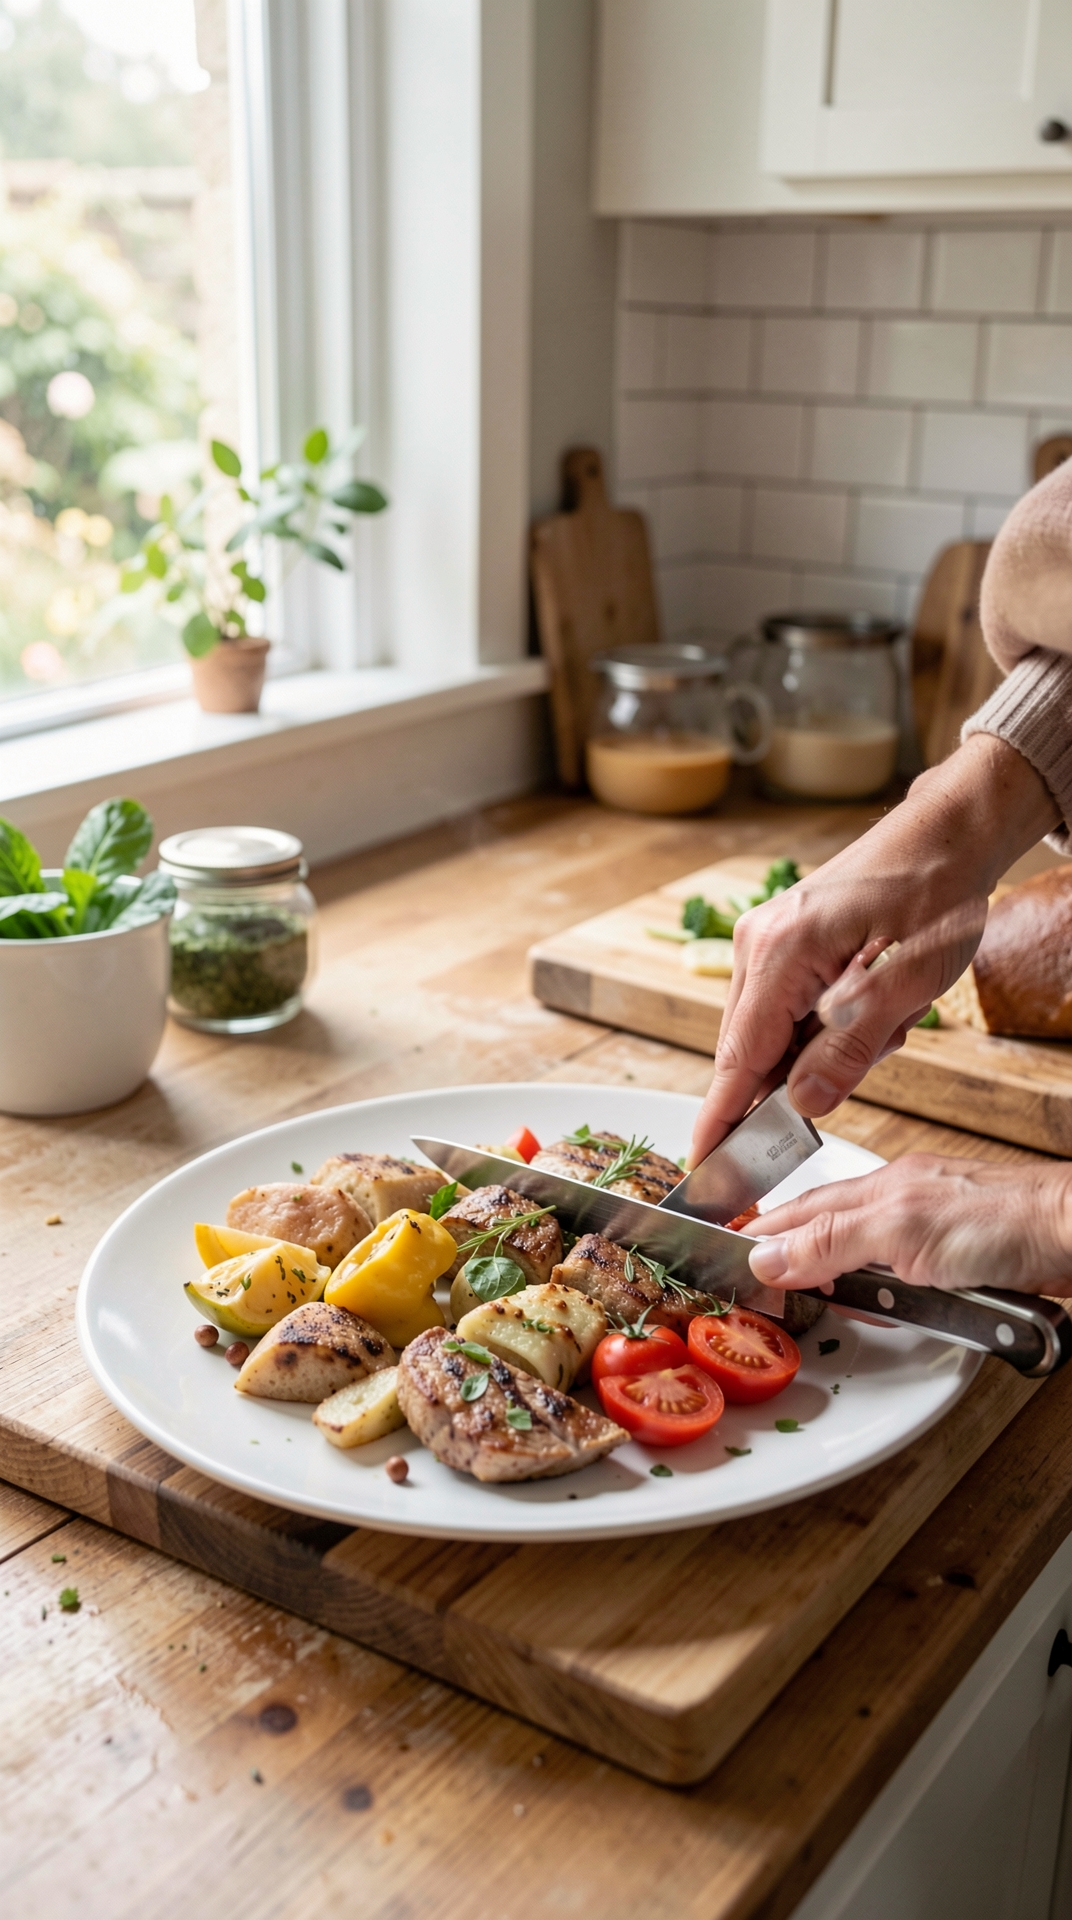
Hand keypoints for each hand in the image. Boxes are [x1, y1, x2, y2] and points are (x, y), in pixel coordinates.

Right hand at [689, 735, 1059, 1165]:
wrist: (946, 834)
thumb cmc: (935, 895)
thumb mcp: (908, 984)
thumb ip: (850, 1050)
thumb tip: (802, 1106)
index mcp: (780, 953)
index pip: (737, 1060)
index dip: (719, 1122)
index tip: (701, 1171)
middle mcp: (756, 945)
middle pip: (752, 1051)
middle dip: (803, 1076)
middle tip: (878, 1044)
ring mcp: (764, 940)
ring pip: (774, 1033)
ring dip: (826, 1046)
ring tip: (891, 1011)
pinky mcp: (780, 941)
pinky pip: (787, 1009)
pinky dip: (826, 1024)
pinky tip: (874, 1002)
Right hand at [747, 1154, 1071, 1296]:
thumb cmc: (1005, 1219)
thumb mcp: (901, 1230)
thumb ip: (831, 1242)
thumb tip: (767, 1256)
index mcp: (877, 1189)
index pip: (800, 1212)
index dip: (762, 1234)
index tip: (726, 1255)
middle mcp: (901, 1208)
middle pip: (827, 1236)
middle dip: (793, 1259)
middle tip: (761, 1285)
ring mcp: (934, 1236)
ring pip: (868, 1262)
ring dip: (847, 1287)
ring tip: (813, 1300)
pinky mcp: (965, 1264)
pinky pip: (910, 1284)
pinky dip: (892, 1300)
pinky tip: (891, 1307)